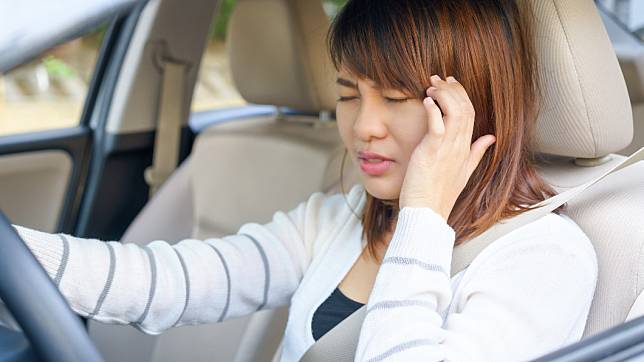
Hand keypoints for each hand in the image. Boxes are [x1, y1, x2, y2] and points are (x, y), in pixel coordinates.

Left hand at [398, 75, 495, 220]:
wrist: (427, 214)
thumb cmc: (439, 194)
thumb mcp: (464, 172)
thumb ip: (477, 152)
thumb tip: (490, 138)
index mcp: (467, 148)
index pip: (470, 113)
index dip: (461, 94)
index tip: (450, 82)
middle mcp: (460, 146)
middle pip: (464, 108)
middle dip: (453, 88)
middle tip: (438, 78)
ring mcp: (447, 149)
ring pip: (454, 112)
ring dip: (443, 94)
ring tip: (432, 86)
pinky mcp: (432, 152)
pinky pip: (437, 125)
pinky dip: (433, 110)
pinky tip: (427, 100)